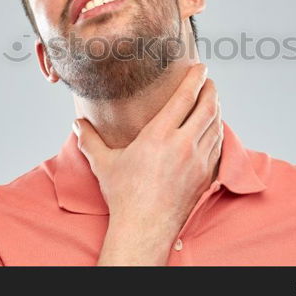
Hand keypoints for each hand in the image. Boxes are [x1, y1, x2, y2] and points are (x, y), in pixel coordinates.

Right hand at [73, 63, 222, 262]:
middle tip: (209, 81)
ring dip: (216, 109)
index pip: (184, 98)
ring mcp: (198, 161)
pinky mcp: (205, 176)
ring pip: (216, 126)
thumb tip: (77, 124)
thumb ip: (90, 140)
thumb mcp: (104, 163)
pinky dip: (218, 132)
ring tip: (212, 101)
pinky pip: (218, 146)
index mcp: (159, 135)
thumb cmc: (124, 196)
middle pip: (207, 107)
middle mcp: (183, 144)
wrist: (144, 228)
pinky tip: (214, 129)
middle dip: (211, 90)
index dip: (195, 79)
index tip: (200, 68)